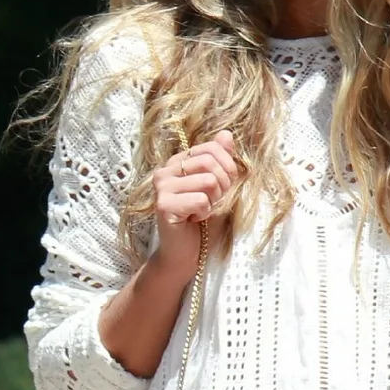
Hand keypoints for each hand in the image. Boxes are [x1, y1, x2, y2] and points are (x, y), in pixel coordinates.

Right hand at [151, 131, 237, 262]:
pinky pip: (200, 200)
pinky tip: (193, 220)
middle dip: (223, 185)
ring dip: (214, 201)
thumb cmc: (203, 223)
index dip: (228, 167)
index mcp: (178, 162)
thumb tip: (226, 133)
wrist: (185, 255)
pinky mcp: (163, 205)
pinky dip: (204, 213)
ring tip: (202, 211)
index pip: (212, 148)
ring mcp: (161, 187)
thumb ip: (221, 161)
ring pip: (208, 181)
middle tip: (213, 202)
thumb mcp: (219, 189)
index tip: (224, 188)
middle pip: (210, 162)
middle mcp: (165, 171)